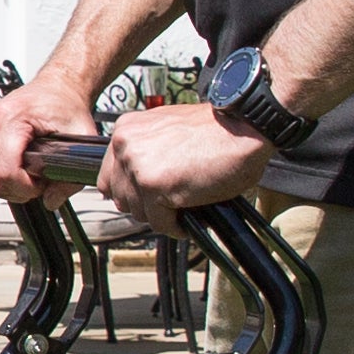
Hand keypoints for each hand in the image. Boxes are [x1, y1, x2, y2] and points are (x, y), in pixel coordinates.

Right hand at [0, 74, 100, 201]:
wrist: (54, 89)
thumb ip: (71, 176)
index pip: (4, 172)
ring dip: (9, 182)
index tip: (42, 182)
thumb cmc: (64, 106)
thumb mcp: (81, 136)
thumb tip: (52, 201)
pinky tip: (16, 164)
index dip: (26, 188)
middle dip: (19, 187)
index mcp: (8, 117)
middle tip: (40, 175)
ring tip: (29, 168)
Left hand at [98, 101, 274, 214]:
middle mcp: (125, 145)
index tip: (148, 197)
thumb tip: (136, 183)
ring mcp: (137, 166)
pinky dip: (175, 227)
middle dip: (146, 205)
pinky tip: (188, 220)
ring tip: (181, 210)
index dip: (131, 192)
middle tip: (169, 206)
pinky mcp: (154, 186)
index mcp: (126, 130)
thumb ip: (145, 151)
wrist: (244, 127)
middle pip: (121, 197)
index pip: (109, 177)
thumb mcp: (167, 131)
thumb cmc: (215, 131)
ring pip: (138, 212)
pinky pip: (159, 222)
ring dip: (160, 216)